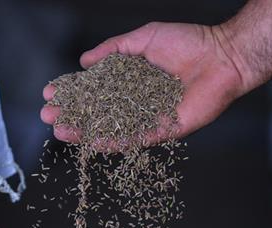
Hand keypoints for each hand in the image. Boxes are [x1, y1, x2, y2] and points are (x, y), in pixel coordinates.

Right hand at [40, 22, 249, 143]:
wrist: (222, 56)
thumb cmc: (189, 42)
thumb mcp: (143, 39)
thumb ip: (114, 50)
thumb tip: (84, 62)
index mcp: (131, 81)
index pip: (95, 91)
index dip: (72, 94)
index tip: (49, 95)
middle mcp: (137, 102)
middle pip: (98, 114)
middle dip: (72, 116)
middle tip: (49, 117)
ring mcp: (148, 118)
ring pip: (111, 130)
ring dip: (85, 133)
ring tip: (62, 133)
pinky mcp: (163, 130)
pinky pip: (135, 139)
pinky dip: (114, 142)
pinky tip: (94, 143)